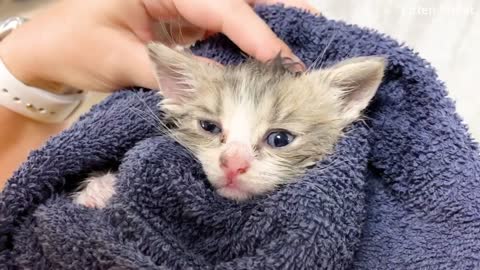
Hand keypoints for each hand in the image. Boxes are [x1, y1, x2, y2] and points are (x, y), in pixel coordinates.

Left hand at [0, 0, 315, 92]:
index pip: (217, 4)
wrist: (52, 48)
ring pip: (234, 9)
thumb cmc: (73, 44)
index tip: (277, 57)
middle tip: (312, 27)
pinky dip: (245, 40)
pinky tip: (263, 56)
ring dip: (265, 25)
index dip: (251, 30)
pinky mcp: (182, 21)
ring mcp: (182, 4)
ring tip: (297, 43)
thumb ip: (166, 74)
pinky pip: (222, 26)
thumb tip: (213, 92)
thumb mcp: (116, 58)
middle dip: (275, 10)